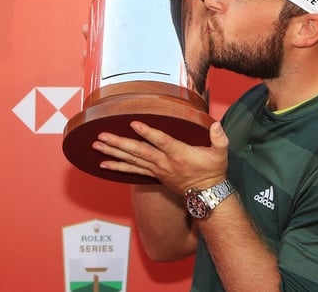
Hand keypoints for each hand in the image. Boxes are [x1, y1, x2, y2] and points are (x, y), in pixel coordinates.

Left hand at [92, 121, 228, 194]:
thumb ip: (219, 138)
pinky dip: (117, 166)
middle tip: (102, 135)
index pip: (161, 142)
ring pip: (131, 160)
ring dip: (113, 152)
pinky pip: (132, 170)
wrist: (206, 194)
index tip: (134, 124)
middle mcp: (164, 162)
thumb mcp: (220, 154)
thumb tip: (216, 125)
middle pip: (138, 151)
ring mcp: (157, 169)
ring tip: (97, 145)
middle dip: (119, 143)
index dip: (148, 133)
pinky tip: (103, 162)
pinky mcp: (153, 174)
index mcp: (179, 154)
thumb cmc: (212, 171)